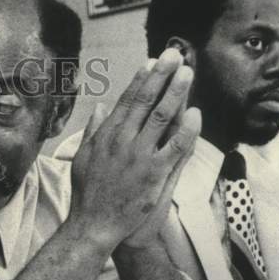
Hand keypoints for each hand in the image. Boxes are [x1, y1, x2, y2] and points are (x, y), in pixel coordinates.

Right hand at [70, 48, 201, 251]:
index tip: (151, 61)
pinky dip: (187, 129)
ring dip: (176, 92)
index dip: (141, 79)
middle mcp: (122, 141)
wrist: (93, 224)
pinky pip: (176, 147)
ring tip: (187, 72)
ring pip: (162, 117)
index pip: (126, 100)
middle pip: (146, 101)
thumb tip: (99, 108)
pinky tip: (196, 112)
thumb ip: (93, 131)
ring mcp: (139, 157)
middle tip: (174, 55)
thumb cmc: (86, 194)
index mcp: (106, 136)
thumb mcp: (82, 158)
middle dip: (161, 75)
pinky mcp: (154, 174)